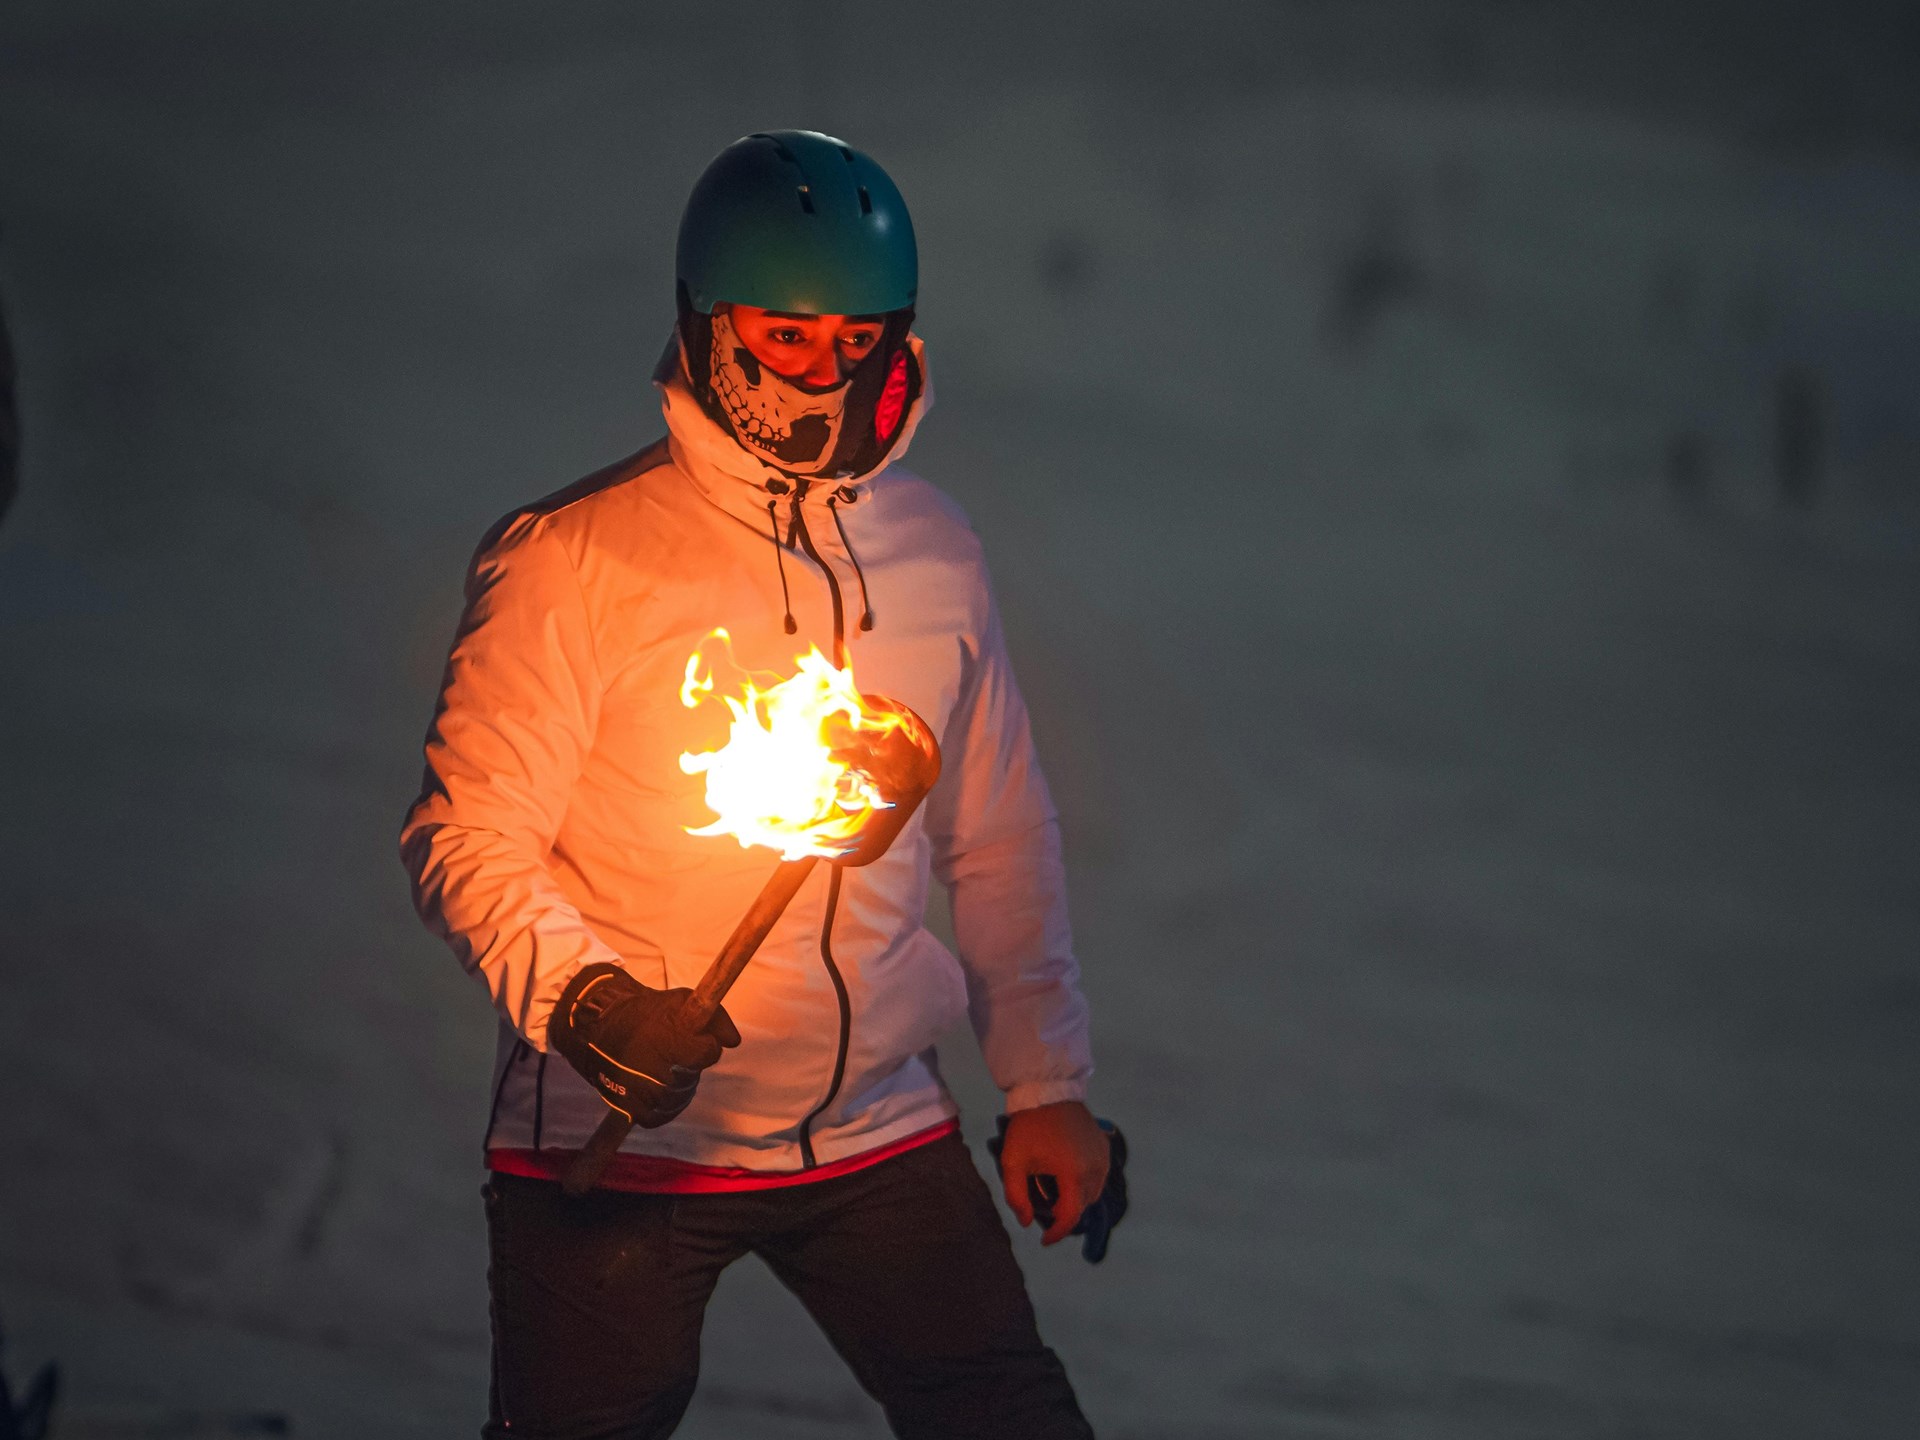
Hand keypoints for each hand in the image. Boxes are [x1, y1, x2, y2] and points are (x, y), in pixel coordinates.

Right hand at [550, 964, 740, 1127]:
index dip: (704, 1043)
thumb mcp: (681, 1001)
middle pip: (691, 1077)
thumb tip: (734, 1041)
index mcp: (673, 1043)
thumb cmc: (644, 1013)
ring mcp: (645, 1094)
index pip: (709, 1052)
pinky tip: (657, 1087)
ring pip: (678, 1097)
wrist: (598, 1026)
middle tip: (669, 1051)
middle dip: (687, 1064)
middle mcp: (659, 1073)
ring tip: (660, 1065)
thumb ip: (715, 1017)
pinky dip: (664, 1104)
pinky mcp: (634, 1110)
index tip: (692, 1037)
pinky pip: (662, 1114)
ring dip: (676, 1084)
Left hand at [996, 1101, 1110, 1245]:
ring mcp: (1103, 1157)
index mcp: (1073, 1175)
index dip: (1057, 1234)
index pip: (1069, 1217)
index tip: (1044, 1240)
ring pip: (1093, 1194)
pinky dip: (1085, 1184)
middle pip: (1082, 1207)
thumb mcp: (1013, 1162)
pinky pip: (1099, 1177)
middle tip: (1043, 1209)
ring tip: (1055, 1193)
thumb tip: (1026, 1222)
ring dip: (1076, 1200)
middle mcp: (1095, 1169)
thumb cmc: (1028, 1127)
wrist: (1048, 1091)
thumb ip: (1016, 1197)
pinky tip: (1068, 1177)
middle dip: (1063, 1215)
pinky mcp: (1105, 1147)